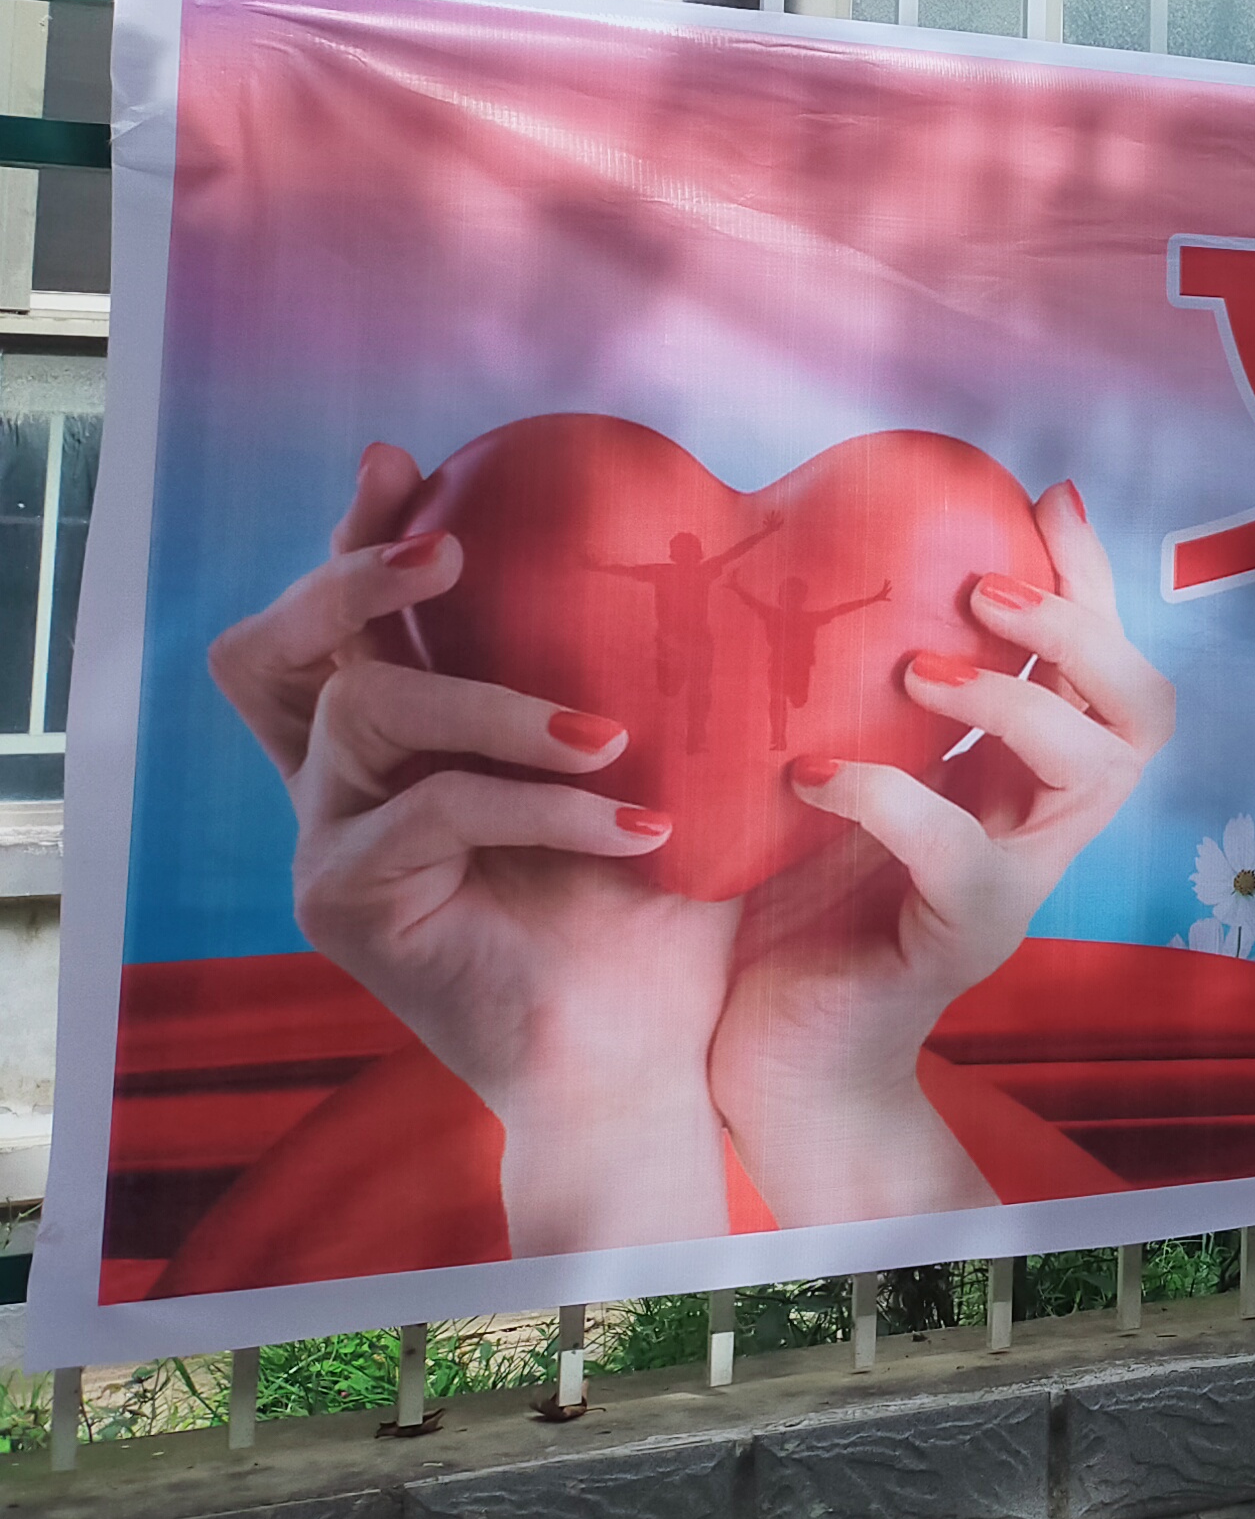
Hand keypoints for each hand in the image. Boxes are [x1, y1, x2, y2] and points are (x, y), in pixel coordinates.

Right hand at [211, 446, 737, 1254]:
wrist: (646, 1056)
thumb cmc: (657, 908)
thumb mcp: (654, 765)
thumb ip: (631, 669)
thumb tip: (712, 543)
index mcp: (398, 742)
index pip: (338, 622)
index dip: (351, 538)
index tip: (400, 463)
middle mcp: (341, 783)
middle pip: (278, 649)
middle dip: (350, 580)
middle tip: (446, 548)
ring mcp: (329, 842)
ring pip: (369, 711)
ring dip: (496, 705)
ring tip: (613, 734)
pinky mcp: (343, 904)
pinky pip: (435, 813)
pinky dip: (543, 810)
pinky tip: (640, 830)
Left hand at [709, 482, 1169, 1223]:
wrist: (772, 1063)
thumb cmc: (789, 908)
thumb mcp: (834, 771)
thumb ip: (855, 691)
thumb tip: (814, 556)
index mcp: (1024, 776)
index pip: (1104, 661)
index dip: (1097, 578)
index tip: (1050, 496)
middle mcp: (1043, 825)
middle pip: (1141, 710)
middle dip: (1081, 630)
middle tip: (984, 587)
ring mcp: (1016, 886)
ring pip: (1092, 773)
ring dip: (1015, 700)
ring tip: (917, 667)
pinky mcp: (959, 943)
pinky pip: (959, 853)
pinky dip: (890, 796)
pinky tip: (810, 773)